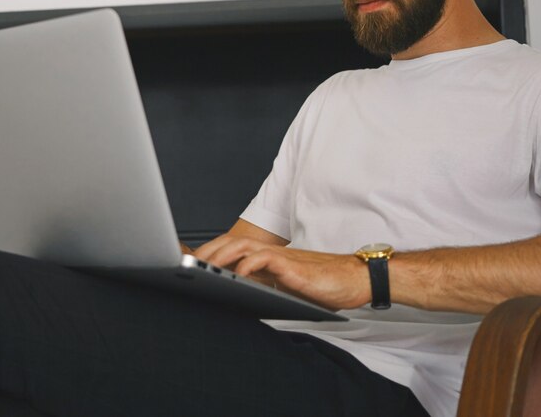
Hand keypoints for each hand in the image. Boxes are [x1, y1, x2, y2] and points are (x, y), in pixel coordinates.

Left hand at [194, 236, 369, 310]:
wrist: (352, 279)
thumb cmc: (322, 286)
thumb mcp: (285, 288)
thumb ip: (264, 286)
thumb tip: (238, 297)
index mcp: (266, 259)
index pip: (232, 249)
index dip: (210, 252)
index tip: (190, 262)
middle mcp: (270, 254)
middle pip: (231, 243)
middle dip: (207, 251)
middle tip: (188, 263)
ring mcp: (281, 257)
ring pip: (243, 247)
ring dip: (222, 255)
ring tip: (205, 266)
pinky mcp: (292, 266)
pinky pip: (265, 259)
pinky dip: (249, 265)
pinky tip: (238, 274)